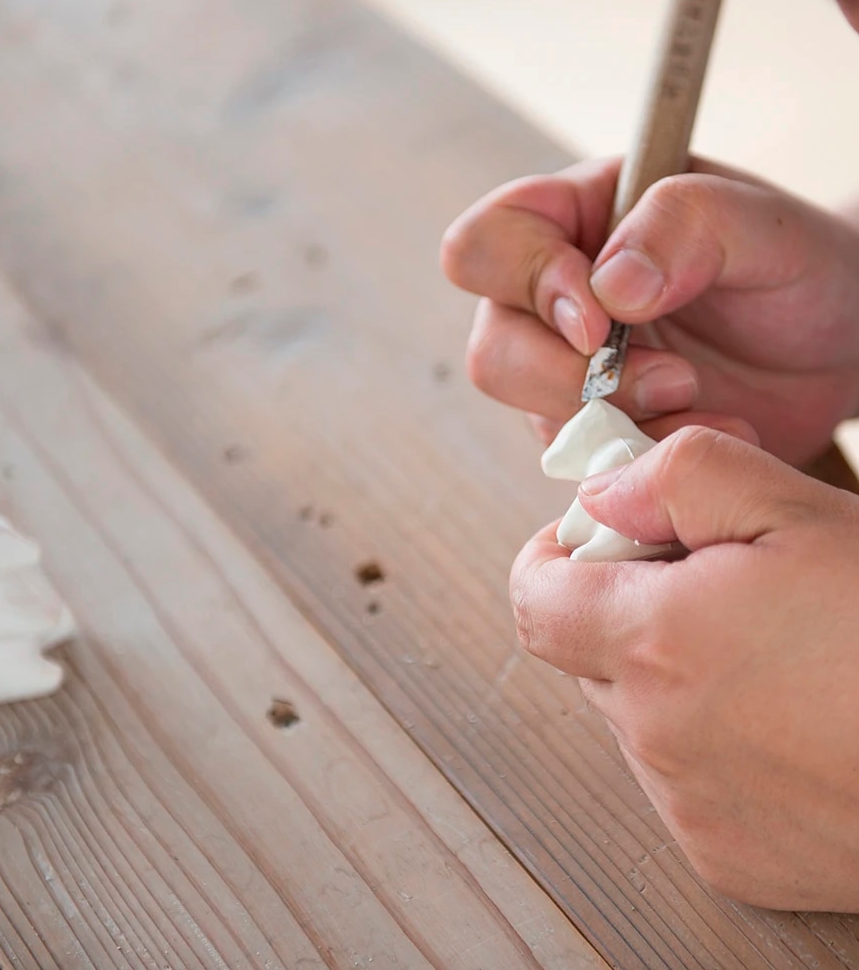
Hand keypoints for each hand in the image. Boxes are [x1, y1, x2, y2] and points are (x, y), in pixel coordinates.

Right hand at [441, 157, 858, 464]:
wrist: (834, 352)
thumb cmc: (799, 270)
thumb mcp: (762, 226)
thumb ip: (683, 226)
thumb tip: (605, 289)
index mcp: (575, 220)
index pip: (486, 245)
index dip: (526, 283)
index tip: (600, 321)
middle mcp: (552, 298)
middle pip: (493, 350)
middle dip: (573, 378)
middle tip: (672, 377)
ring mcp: (566, 370)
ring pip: (533, 415)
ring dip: (617, 424)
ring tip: (700, 401)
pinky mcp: (592, 429)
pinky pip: (583, 463)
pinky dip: (643, 459)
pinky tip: (704, 428)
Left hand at [512, 426, 858, 910]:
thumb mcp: (801, 512)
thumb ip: (680, 480)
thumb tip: (600, 494)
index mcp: (655, 641)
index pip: (536, 597)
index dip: (554, 556)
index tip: (598, 537)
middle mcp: (654, 733)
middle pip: (587, 652)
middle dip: (627, 607)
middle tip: (713, 584)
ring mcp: (688, 803)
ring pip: (635, 714)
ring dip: (672, 674)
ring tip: (771, 655)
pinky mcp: (728, 857)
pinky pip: (680, 779)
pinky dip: (709, 741)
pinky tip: (788, 721)